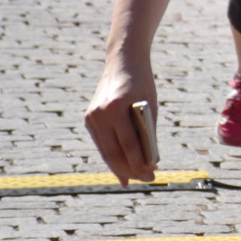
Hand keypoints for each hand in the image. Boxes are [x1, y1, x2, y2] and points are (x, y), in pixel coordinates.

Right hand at [84, 61, 158, 185]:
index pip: (129, 144)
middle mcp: (100, 113)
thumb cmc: (142, 84)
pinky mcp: (88, 119)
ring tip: (136, 178)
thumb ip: (147, 131)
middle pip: (115, 152)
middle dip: (131, 169)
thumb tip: (148, 161)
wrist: (122, 62)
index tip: (152, 175)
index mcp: (116, 108)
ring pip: (106, 151)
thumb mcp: (150, 105)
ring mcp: (91, 117)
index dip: (140, 163)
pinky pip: (102, 143)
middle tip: (148, 179)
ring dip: (121, 167)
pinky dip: (112, 157)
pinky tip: (122, 170)